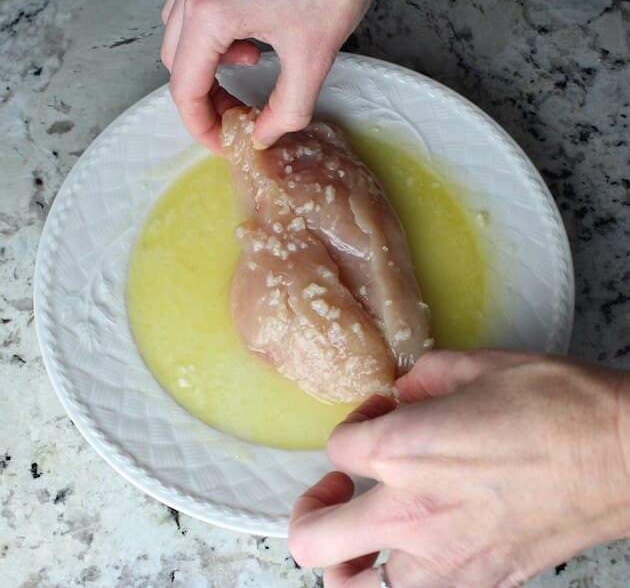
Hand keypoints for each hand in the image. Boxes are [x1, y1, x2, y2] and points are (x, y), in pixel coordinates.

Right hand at [161, 0, 394, 150]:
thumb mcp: (314, 55)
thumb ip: (287, 109)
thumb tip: (265, 134)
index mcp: (210, 11)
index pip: (184, 88)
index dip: (202, 126)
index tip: (223, 139)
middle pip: (176, 62)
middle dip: (205, 96)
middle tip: (237, 111)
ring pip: (180, 32)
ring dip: (207, 62)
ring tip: (249, 65)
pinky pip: (193, 4)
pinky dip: (213, 32)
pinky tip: (248, 33)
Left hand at [289, 350, 629, 586]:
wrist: (625, 456)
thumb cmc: (556, 403)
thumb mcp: (478, 365)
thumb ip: (423, 377)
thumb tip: (403, 392)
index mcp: (403, 449)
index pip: (337, 449)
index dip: (353, 424)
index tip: (378, 414)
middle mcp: (412, 512)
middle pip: (313, 539)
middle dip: (311, 510)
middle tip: (336, 490)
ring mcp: (445, 561)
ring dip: (346, 564)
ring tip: (361, 538)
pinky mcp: (482, 585)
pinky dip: (402, 579)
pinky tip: (418, 550)